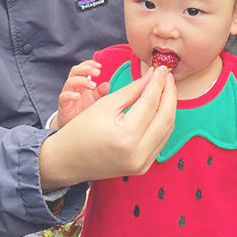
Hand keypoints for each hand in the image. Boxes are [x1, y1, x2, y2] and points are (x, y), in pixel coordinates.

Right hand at [39, 65, 176, 190]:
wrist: (67, 160)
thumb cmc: (80, 130)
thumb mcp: (105, 105)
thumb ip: (132, 90)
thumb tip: (152, 76)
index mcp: (126, 135)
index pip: (150, 103)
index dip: (157, 83)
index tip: (160, 69)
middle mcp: (138, 152)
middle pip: (165, 117)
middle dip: (169, 94)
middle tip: (167, 77)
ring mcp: (142, 163)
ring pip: (167, 130)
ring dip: (169, 107)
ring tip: (165, 89)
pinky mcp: (143, 167)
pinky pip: (161, 140)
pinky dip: (163, 122)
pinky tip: (160, 108)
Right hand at [54, 60, 109, 128]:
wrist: (71, 125)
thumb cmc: (83, 110)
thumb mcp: (94, 100)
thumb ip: (100, 92)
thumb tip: (108, 85)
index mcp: (81, 82)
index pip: (82, 68)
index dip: (89, 64)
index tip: (100, 66)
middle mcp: (73, 86)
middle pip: (75, 71)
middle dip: (86, 69)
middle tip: (98, 72)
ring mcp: (67, 94)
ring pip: (70, 82)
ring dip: (82, 81)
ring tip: (93, 85)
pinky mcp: (63, 105)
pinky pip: (64, 97)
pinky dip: (71, 95)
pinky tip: (78, 96)